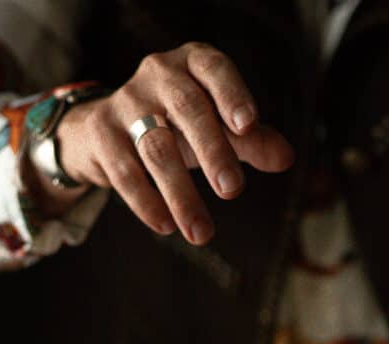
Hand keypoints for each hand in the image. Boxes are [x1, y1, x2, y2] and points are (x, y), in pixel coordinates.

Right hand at [50, 43, 293, 243]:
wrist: (105, 131)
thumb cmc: (176, 125)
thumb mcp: (217, 127)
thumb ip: (250, 140)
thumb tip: (286, 158)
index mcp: (193, 64)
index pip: (215, 71)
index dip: (232, 95)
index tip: (248, 125)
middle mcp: (158, 74)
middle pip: (188, 111)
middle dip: (213, 152)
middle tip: (232, 191)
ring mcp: (126, 102)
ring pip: (158, 149)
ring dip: (182, 195)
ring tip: (201, 234)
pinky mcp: (102, 134)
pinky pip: (126, 171)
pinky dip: (146, 202)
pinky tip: (166, 226)